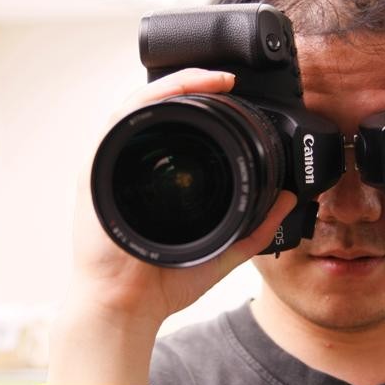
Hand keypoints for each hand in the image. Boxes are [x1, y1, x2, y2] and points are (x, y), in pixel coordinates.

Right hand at [70, 68, 296, 330]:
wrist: (124, 308)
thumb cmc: (161, 282)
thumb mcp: (224, 247)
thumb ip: (256, 226)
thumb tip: (289, 199)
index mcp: (153, 179)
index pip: (177, 127)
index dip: (203, 102)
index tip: (235, 92)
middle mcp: (129, 166)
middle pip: (157, 108)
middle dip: (191, 83)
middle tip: (227, 76)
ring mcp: (109, 165)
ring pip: (137, 105)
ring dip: (174, 84)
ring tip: (208, 76)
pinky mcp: (95, 170)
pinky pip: (118, 121)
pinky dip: (147, 101)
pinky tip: (173, 93)